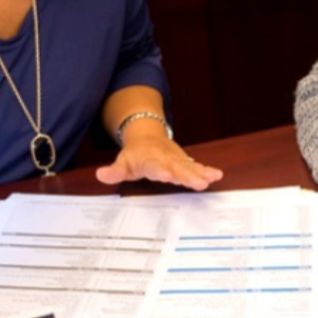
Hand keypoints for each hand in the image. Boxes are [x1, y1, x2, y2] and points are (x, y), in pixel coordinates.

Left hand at [95, 134, 223, 190]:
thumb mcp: (122, 162)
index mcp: (149, 160)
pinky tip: (217, 175)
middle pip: (177, 167)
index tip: (167, 175)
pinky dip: (206, 170)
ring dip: (200, 172)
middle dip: (188, 175)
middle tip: (199, 183)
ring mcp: (176, 159)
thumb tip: (100, 175)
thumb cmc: (135, 153)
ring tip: (211, 178)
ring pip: (189, 166)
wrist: (147, 135)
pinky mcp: (184, 162)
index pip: (154, 166)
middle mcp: (165, 159)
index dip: (160, 171)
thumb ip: (114, 171)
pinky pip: (196, 166)